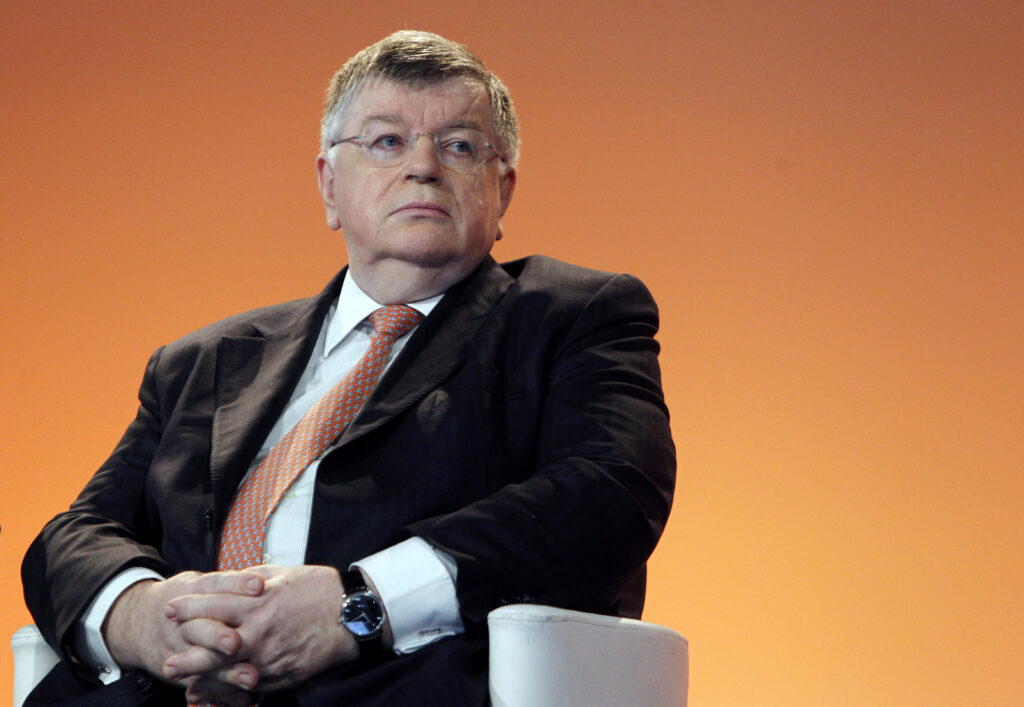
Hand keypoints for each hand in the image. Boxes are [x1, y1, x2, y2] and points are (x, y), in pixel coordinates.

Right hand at [103, 570, 264, 703]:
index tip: (258, 585)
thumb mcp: (198, 583)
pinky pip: (203, 686)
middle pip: (203, 628)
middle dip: (218, 636)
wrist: (136, 621)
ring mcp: (182, 650)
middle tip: (236, 642)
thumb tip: (263, 580)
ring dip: (227, 672)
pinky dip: (223, 693)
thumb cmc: (182, 598)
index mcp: (192, 592)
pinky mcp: (181, 672)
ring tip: (250, 677)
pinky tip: (243, 699)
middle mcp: (186, 622)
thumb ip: (228, 583)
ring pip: (203, 663)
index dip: (236, 584)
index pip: (215, 586)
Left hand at [164, 565, 357, 699]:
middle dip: (186, 649)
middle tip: (168, 654)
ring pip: (226, 670)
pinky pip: (249, 686)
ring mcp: (269, 657)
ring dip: (201, 675)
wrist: (353, 614)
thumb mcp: (283, 574)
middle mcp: (259, 631)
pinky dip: (229, 689)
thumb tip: (230, 582)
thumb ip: (252, 580)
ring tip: (181, 678)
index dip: (188, 607)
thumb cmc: (320, 589)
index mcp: (258, 602)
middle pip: (211, 644)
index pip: (212, 605)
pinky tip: (215, 690)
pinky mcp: (281, 675)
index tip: (171, 608)